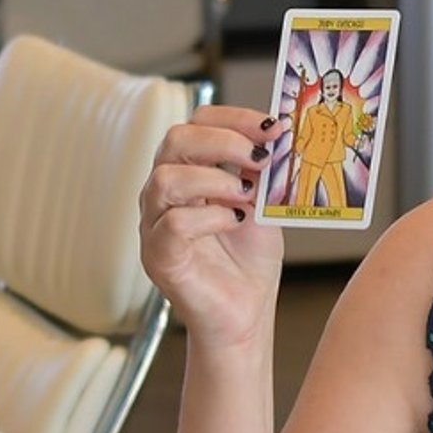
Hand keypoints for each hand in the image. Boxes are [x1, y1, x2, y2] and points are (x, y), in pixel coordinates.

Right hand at [139, 106, 284, 345]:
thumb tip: (278, 137)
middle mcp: (163, 193)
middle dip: (223, 141)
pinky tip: (235, 223)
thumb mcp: (263, 205)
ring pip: (166, 180)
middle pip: (175, 141)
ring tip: (247, 195)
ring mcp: (154, 225)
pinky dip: (210, 218)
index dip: (234, 118)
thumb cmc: (249, 261)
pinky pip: (173, 225)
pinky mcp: (158, 257)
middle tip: (261, 157)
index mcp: (187, 172)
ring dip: (215, 180)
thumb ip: (263, 173)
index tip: (272, 127)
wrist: (246, 314)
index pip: (196, 123)